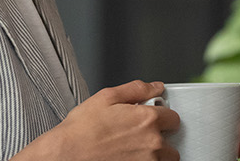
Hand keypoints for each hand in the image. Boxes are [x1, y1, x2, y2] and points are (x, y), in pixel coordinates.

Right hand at [20, 80, 180, 160]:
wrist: (66, 155)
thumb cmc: (81, 130)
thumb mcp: (106, 97)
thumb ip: (136, 89)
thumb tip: (155, 86)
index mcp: (147, 119)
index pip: (173, 117)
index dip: (162, 117)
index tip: (154, 119)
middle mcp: (152, 142)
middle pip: (172, 142)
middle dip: (160, 138)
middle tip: (140, 137)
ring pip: (165, 160)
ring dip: (156, 155)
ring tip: (134, 151)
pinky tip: (129, 158)